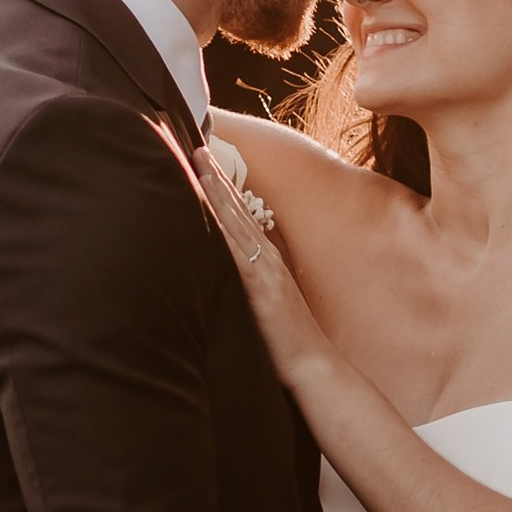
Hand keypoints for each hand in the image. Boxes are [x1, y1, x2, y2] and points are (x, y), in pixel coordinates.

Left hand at [191, 141, 328, 390]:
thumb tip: (229, 269)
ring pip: (236, 220)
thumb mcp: (266, 303)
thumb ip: (250, 282)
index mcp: (267, 260)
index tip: (206, 161)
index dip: (224, 186)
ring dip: (217, 189)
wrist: (314, 365)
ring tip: (198, 161)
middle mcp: (267, 257)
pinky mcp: (260, 287)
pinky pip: (237, 250)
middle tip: (196, 145)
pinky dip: (222, 226)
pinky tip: (208, 207)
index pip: (242, 214)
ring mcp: (265, 269)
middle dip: (217, 175)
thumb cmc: (288, 341)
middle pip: (238, 208)